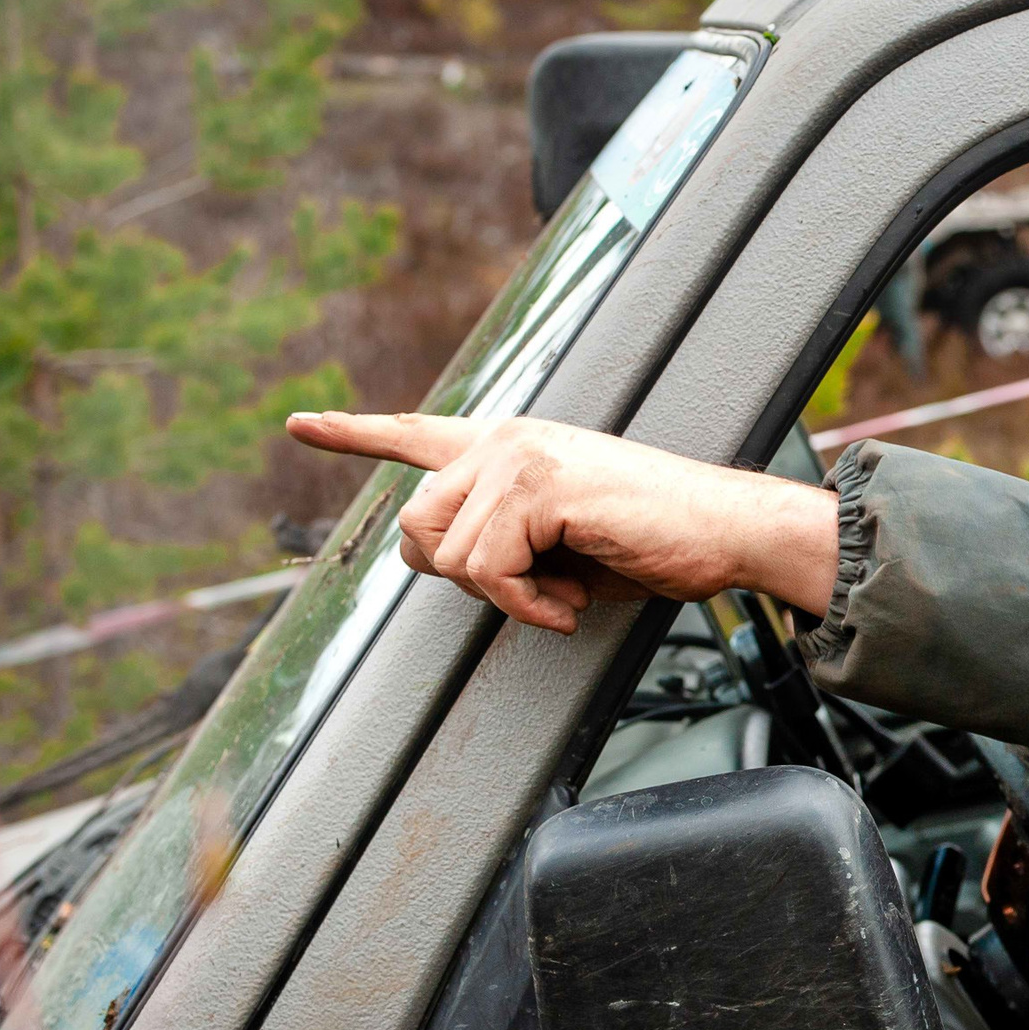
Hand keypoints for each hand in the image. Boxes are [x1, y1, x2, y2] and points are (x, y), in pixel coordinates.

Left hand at [284, 412, 839, 633]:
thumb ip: (501, 536)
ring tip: (565, 591)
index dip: (356, 434)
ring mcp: (520, 457)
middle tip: (538, 589)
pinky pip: (487, 572)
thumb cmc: (656, 542)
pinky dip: (527, 605)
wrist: (727, 532)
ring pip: (449, 557)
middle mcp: (507, 440)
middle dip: (468, 580)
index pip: (420, 434)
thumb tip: (448, 560)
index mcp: (514, 448)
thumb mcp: (561, 542)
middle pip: (417, 529)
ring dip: (508, 598)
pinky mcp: (538, 486)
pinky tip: (571, 601)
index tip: (301, 425)